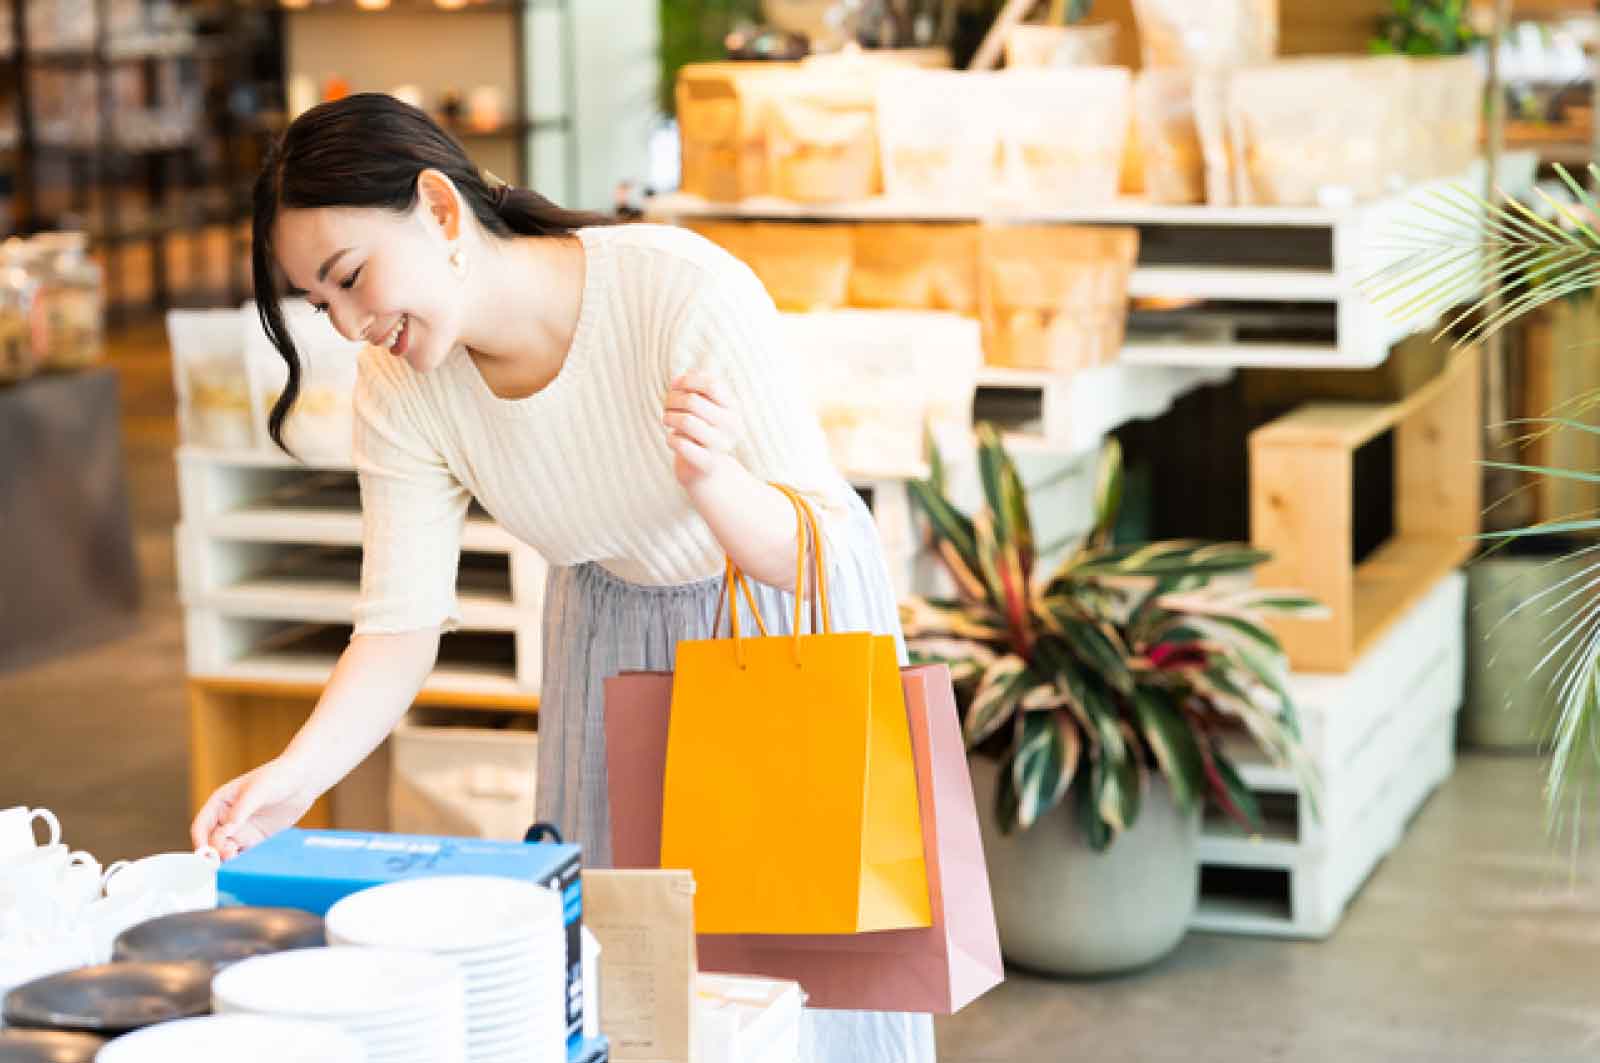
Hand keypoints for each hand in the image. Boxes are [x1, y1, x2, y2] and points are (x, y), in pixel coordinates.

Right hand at [190, 756, 320, 860]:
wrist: (304, 780)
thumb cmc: (278, 777)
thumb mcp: (258, 790)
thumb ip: (240, 811)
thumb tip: (225, 831)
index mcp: (220, 803)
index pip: (201, 827)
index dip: (201, 842)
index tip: (206, 854)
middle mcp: (227, 819)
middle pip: (212, 843)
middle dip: (215, 854)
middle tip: (227, 858)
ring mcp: (242, 830)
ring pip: (226, 851)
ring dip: (227, 860)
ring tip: (237, 861)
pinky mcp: (257, 839)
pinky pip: (244, 855)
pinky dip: (242, 862)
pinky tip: (248, 864)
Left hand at [664, 370, 741, 488]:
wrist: (706, 470)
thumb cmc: (700, 429)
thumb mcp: (702, 406)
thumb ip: (692, 387)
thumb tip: (677, 381)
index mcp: (733, 408)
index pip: (711, 385)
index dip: (688, 381)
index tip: (675, 385)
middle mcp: (732, 426)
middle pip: (693, 401)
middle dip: (672, 399)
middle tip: (667, 405)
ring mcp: (722, 445)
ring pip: (686, 421)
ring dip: (669, 417)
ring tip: (667, 419)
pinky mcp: (707, 464)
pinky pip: (680, 443)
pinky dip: (670, 438)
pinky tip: (672, 439)